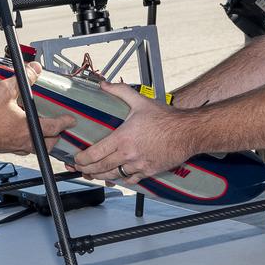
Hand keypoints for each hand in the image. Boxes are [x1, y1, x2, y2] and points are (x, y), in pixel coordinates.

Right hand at [0, 62, 72, 154]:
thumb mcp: (4, 90)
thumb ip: (23, 79)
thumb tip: (35, 69)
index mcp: (28, 128)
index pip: (54, 127)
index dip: (64, 122)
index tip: (70, 120)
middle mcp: (23, 141)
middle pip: (48, 143)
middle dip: (55, 136)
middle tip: (58, 128)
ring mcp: (13, 147)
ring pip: (34, 147)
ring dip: (40, 139)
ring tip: (40, 130)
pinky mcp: (3, 148)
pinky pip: (20, 147)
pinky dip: (25, 140)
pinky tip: (19, 132)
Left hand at [73, 83, 193, 183]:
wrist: (187, 132)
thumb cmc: (166, 118)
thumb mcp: (141, 101)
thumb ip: (120, 92)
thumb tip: (105, 85)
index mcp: (123, 138)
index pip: (95, 153)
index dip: (82, 159)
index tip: (77, 159)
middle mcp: (128, 154)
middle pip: (101, 168)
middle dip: (87, 170)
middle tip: (80, 169)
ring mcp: (138, 165)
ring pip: (114, 176)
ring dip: (101, 177)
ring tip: (93, 174)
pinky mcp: (149, 171)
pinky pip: (130, 180)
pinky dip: (121, 179)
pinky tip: (117, 177)